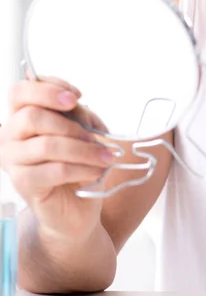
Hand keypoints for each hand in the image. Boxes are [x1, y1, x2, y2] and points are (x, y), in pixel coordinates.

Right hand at [0, 76, 115, 240]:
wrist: (76, 206)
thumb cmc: (77, 162)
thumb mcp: (82, 130)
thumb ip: (77, 114)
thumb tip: (77, 107)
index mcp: (21, 115)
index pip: (21, 91)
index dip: (49, 89)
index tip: (77, 96)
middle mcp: (10, 135)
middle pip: (32, 116)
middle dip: (71, 124)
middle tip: (96, 135)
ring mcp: (13, 160)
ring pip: (47, 144)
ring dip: (84, 149)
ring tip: (105, 156)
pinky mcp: (23, 184)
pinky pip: (55, 170)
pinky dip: (82, 168)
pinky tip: (96, 171)